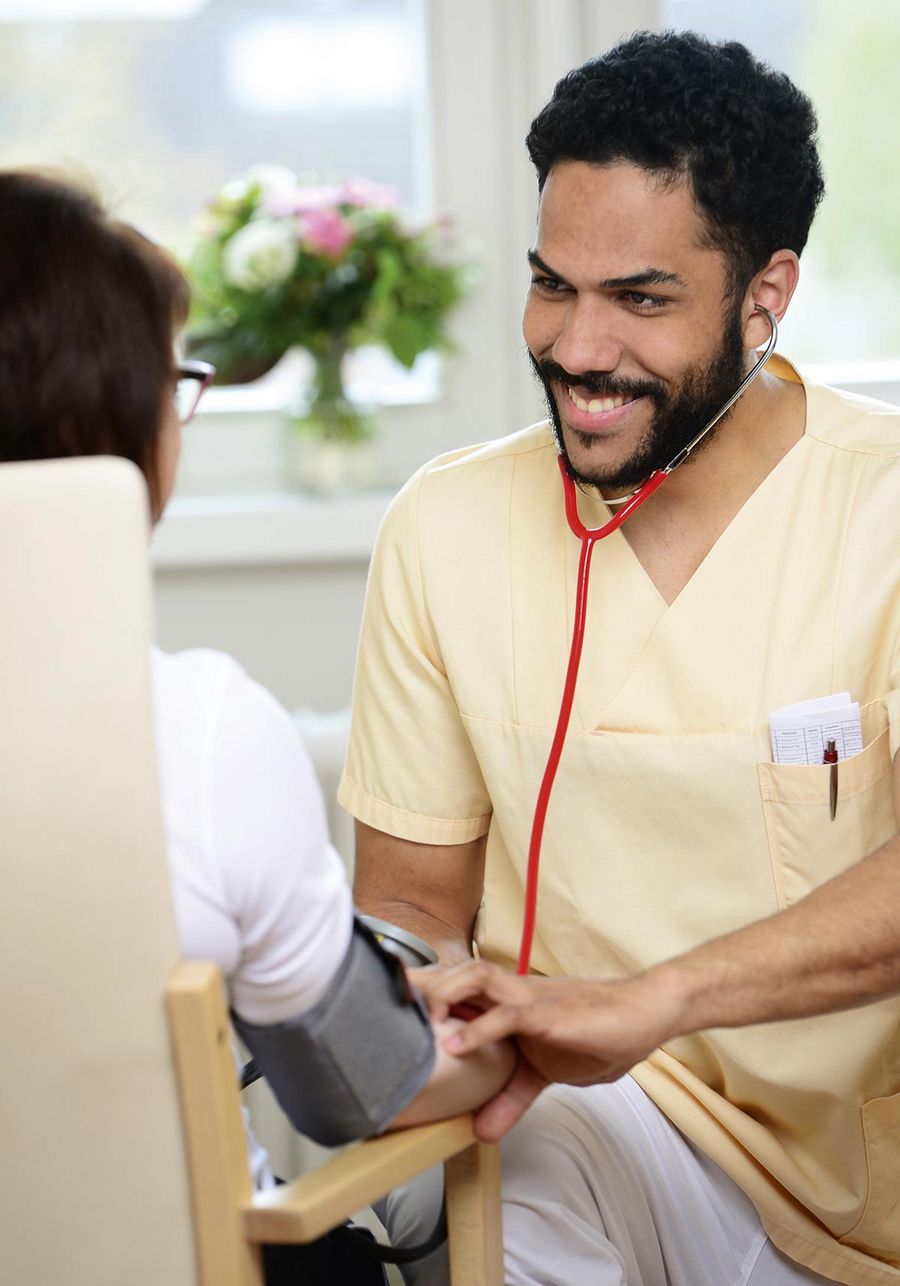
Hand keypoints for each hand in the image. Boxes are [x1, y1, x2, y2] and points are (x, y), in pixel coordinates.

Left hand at [409, 960, 679, 1138]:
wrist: (644, 1014)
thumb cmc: (598, 1033)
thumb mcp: (544, 1074)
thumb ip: (510, 1097)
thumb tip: (481, 1130)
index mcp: (506, 1004)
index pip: (455, 988)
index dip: (419, 990)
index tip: (382, 1000)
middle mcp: (512, 993)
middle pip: (453, 975)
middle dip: (416, 985)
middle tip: (380, 1002)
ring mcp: (529, 999)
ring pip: (475, 980)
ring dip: (442, 997)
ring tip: (416, 1023)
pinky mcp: (548, 1014)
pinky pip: (508, 1014)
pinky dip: (480, 1029)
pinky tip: (457, 1045)